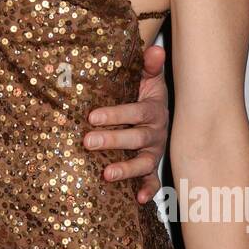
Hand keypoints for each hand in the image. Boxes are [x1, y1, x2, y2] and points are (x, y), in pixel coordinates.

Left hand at [83, 42, 168, 202]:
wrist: (160, 110)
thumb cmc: (146, 93)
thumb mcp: (149, 78)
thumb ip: (149, 65)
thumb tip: (154, 48)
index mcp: (153, 110)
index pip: (135, 113)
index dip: (115, 115)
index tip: (91, 117)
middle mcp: (156, 133)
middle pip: (136, 138)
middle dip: (112, 140)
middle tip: (88, 142)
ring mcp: (154, 152)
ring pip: (143, 162)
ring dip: (126, 169)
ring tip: (107, 174)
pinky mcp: (151, 167)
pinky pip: (153, 181)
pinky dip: (148, 190)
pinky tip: (138, 200)